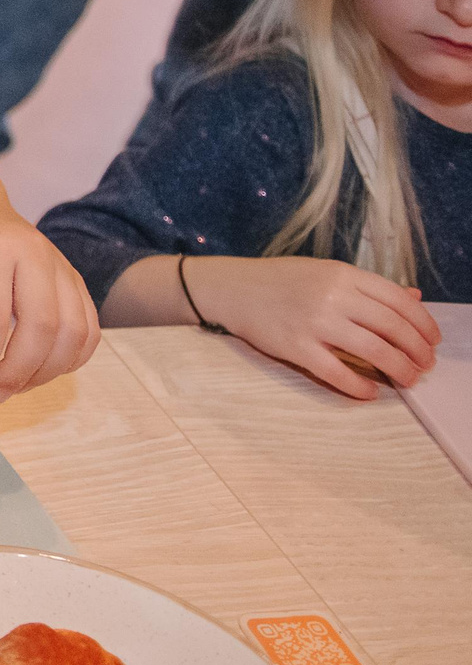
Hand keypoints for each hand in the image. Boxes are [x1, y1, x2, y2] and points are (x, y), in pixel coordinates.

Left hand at [0, 184, 98, 404]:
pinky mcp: (76, 279)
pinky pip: (89, 329)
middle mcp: (36, 254)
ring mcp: (62, 266)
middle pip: (42, 327)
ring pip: (74, 333)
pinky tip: (40, 371)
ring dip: (46, 372)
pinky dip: (71, 360)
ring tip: (12, 386)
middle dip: (17, 373)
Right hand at [189, 254, 441, 400]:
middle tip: (425, 365)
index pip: (400, 300)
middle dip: (418, 351)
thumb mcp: (326, 273)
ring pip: (374, 351)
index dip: (424, 324)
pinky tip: (369, 392)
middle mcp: (333, 296)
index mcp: (343, 274)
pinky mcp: (295, 347)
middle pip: (393, 327)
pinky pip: (337, 372)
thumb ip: (368, 286)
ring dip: (400, 370)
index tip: (432, 341)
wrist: (231, 288)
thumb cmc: (280, 280)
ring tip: (408, 379)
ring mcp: (313, 322)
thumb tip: (414, 298)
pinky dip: (359, 386)